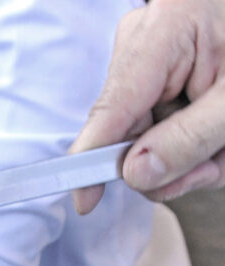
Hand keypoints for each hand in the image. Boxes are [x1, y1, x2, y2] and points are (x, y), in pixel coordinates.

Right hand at [72, 0, 224, 211]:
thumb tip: (136, 174)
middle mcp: (142, 46)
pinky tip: (214, 135)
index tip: (85, 200)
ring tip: (223, 145)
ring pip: (147, 138)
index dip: (93, 159)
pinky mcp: (158, 78)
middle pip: (129, 132)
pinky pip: (160, 128)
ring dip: (187, 157)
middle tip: (213, 166)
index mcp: (162, 35)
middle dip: (170, 162)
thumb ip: (190, 138)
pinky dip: (190, 143)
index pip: (111, 110)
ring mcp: (147, 63)